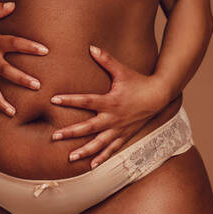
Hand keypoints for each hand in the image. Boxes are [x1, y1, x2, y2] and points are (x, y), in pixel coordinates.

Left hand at [50, 45, 171, 168]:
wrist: (159, 96)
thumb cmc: (138, 82)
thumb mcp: (122, 70)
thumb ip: (106, 60)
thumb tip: (91, 47)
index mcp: (110, 101)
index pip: (86, 101)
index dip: (69, 100)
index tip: (53, 100)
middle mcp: (112, 118)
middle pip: (88, 127)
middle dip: (71, 132)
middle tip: (54, 136)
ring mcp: (118, 129)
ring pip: (99, 143)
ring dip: (84, 151)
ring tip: (70, 157)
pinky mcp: (124, 136)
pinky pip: (111, 149)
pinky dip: (102, 158)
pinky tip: (91, 166)